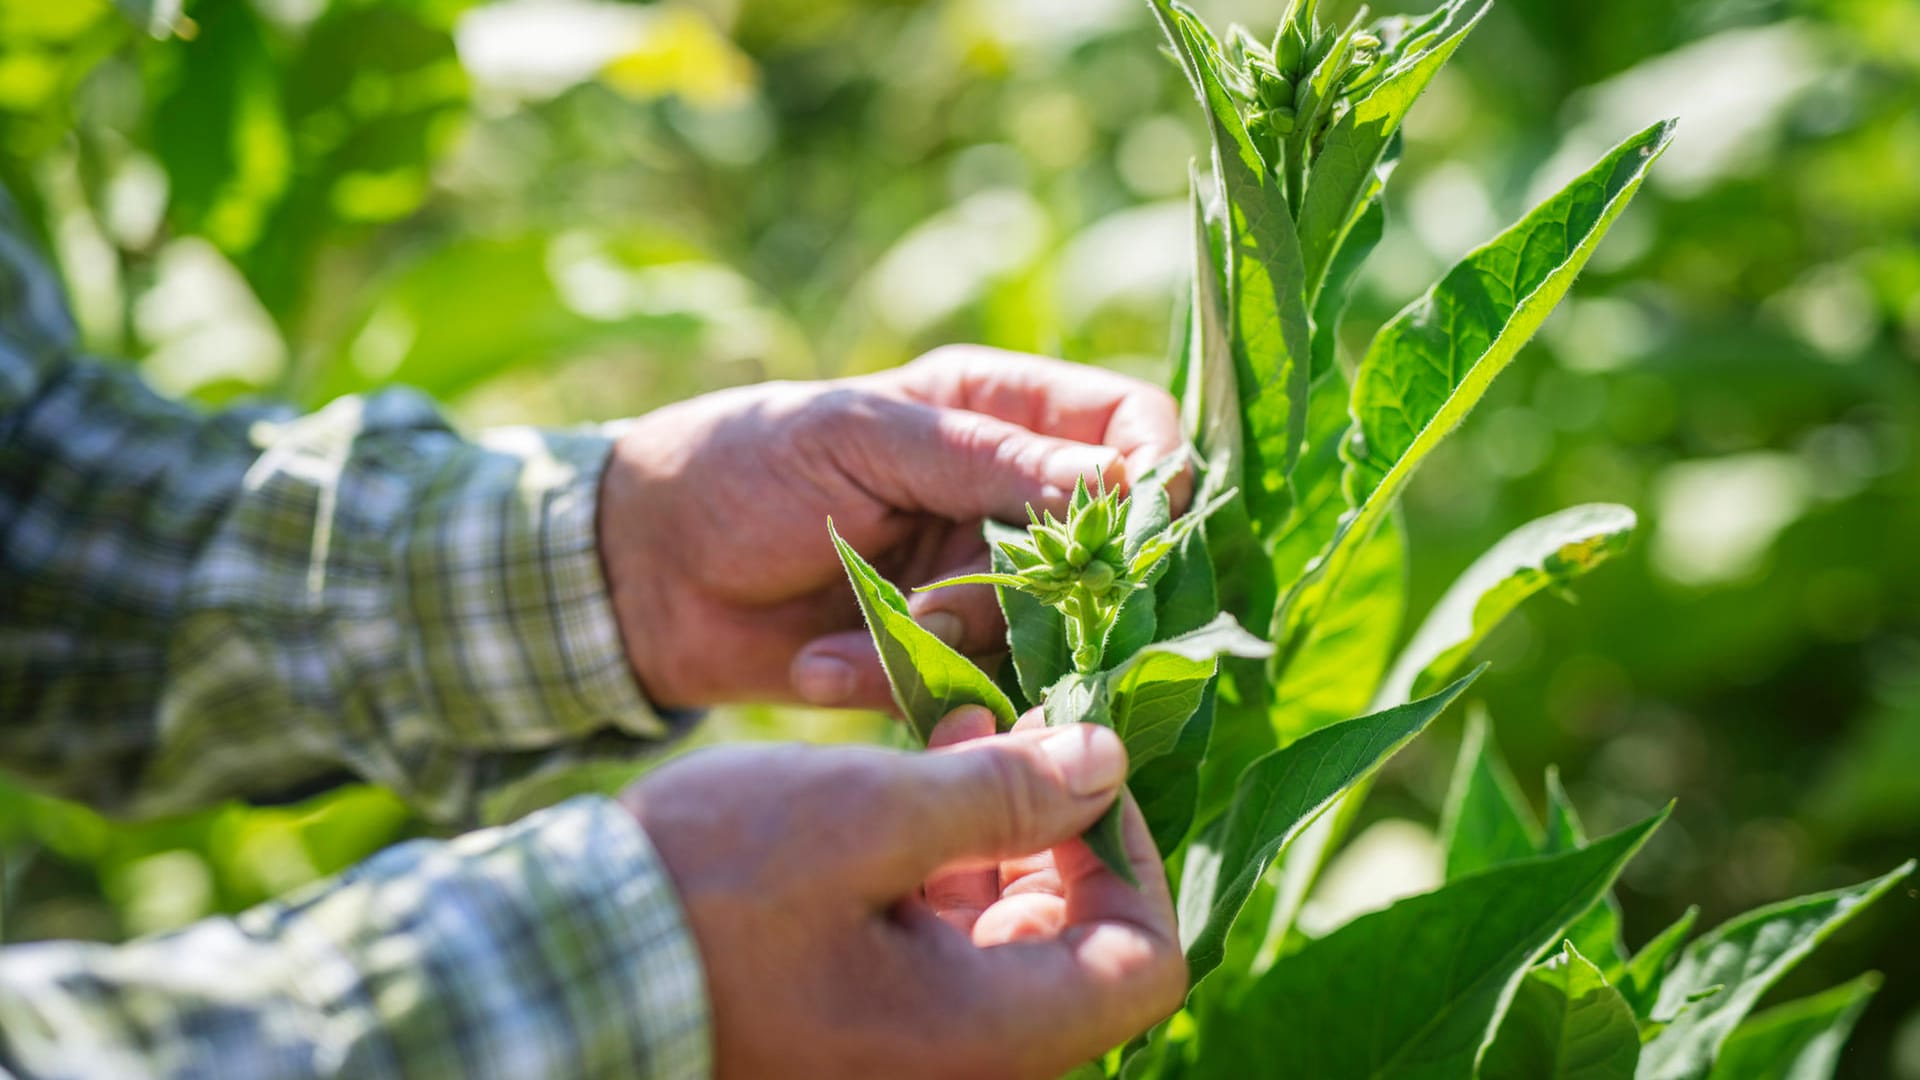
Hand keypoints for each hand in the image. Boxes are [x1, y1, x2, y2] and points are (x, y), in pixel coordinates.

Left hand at [598, 346, 1183, 709]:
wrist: (643, 570)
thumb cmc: (742, 464)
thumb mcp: (861, 440)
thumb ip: (987, 461)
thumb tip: (1119, 482)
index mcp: (996, 411)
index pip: (1130, 428)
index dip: (1153, 475)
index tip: (1129, 528)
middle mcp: (1004, 496)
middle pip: (1102, 549)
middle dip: (1032, 588)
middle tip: (943, 605)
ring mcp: (977, 582)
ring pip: (1046, 632)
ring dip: (951, 642)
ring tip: (861, 630)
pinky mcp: (942, 659)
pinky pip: (973, 687)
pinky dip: (901, 683)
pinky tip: (822, 664)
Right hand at [619, 716, 1183, 1078]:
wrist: (561, 965)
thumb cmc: (711, 889)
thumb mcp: (867, 815)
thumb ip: (1003, 794)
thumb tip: (1107, 761)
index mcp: (983, 1037)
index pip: (1146, 961)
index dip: (1134, 854)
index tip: (1082, 768)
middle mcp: (963, 1066)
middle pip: (1082, 949)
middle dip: (1063, 830)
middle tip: (1017, 731)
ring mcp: (910, 1053)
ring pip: (1013, 942)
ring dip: (1002, 836)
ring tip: (955, 733)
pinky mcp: (863, 1029)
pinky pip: (944, 952)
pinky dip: (944, 869)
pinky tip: (909, 787)